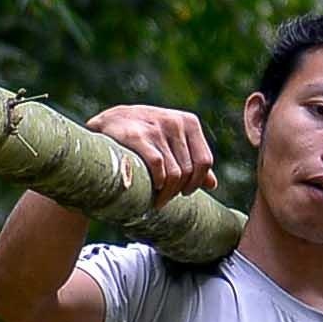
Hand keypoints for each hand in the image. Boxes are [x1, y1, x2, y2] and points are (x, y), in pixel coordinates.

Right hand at [88, 103, 216, 198]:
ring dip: (166, 193)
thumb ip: (192, 160)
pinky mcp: (137, 136)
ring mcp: (156, 128)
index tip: (185, 192)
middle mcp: (175, 122)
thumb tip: (213, 184)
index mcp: (189, 122)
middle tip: (166, 199)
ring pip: (173, 173)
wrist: (109, 122)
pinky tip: (152, 188)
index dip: (197, 182)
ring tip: (158, 199)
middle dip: (178, 190)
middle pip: (188, 171)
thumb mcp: (171, 142)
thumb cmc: (145, 136)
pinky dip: (157, 182)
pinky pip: (158, 167)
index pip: (204, 161)